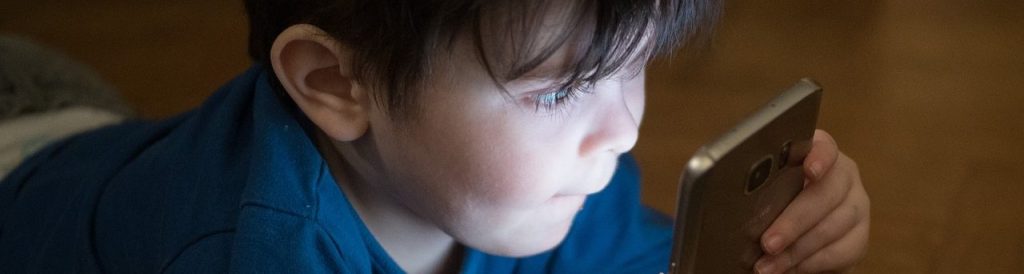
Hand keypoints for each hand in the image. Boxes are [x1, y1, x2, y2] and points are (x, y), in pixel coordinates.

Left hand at [755, 130, 869, 272]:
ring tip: (769, 265)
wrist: (797, 228)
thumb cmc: (773, 199)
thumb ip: (757, 185)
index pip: (825, 147)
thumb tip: (730, 194)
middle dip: (794, 222)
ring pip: (834, 226)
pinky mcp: (860, 236)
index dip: (820, 157)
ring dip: (797, 250)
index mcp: (819, 154)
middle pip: (826, 194)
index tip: (810, 170)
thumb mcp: (764, 186)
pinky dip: (813, 263)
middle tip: (768, 243)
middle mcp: (843, 176)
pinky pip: (843, 251)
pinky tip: (791, 268)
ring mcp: (856, 206)